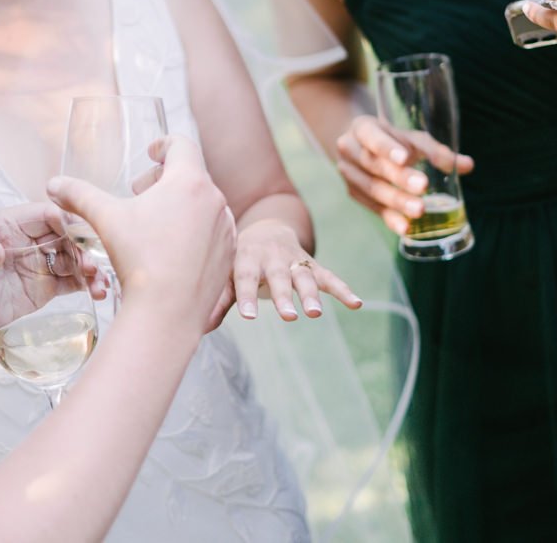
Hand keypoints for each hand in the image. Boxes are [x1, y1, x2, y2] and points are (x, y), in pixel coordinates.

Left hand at [0, 203, 104, 355]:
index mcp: (8, 226)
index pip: (47, 214)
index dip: (69, 223)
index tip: (86, 239)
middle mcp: (27, 240)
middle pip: (67, 235)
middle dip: (85, 248)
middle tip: (95, 267)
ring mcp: (38, 263)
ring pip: (74, 257)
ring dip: (91, 268)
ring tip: (101, 285)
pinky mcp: (44, 287)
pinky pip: (72, 280)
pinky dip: (88, 284)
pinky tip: (99, 293)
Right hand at [46, 135, 235, 333]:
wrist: (168, 311)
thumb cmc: (139, 259)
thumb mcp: (105, 219)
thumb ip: (79, 195)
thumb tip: (54, 184)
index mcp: (189, 182)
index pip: (182, 145)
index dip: (163, 144)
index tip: (151, 153)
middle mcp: (215, 200)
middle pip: (191, 175)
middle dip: (164, 180)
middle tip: (140, 195)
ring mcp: (226, 228)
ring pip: (204, 204)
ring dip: (181, 205)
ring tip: (156, 224)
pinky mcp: (229, 254)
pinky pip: (213, 231)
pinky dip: (195, 231)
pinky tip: (173, 249)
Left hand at [217, 220, 361, 321]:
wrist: (266, 229)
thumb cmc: (240, 258)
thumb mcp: (227, 272)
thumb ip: (220, 298)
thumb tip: (200, 327)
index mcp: (247, 258)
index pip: (245, 278)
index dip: (246, 296)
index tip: (249, 316)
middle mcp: (272, 257)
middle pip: (279, 277)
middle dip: (285, 297)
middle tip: (289, 317)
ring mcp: (294, 260)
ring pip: (304, 277)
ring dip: (311, 295)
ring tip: (315, 314)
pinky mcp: (312, 265)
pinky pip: (330, 277)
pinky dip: (343, 289)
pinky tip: (357, 304)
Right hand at [335, 114, 474, 235]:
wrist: (358, 146)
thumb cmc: (392, 139)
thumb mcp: (411, 138)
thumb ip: (436, 151)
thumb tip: (467, 165)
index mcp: (362, 128)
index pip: (372, 136)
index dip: (387, 147)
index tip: (406, 158)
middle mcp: (349, 149)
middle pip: (374, 165)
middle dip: (399, 178)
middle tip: (423, 187)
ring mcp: (348, 173)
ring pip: (372, 189)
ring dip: (396, 201)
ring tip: (419, 211)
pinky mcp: (353, 193)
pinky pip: (372, 207)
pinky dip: (390, 218)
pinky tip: (406, 228)